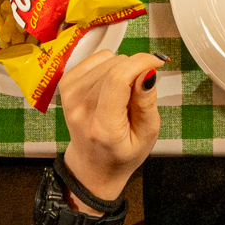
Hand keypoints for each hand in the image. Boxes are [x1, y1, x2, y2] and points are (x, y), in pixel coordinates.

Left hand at [53, 46, 163, 202]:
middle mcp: (81, 108)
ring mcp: (70, 95)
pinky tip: (111, 86)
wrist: (93, 165)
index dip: (140, 63)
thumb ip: (147, 102)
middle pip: (114, 67)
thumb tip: (147, 70)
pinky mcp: (66, 85)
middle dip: (135, 71)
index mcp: (103, 126)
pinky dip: (109, 66)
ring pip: (107, 59)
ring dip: (122, 70)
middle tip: (138, 94)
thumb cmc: (123, 152)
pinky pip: (96, 59)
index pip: (117, 79)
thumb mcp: (147, 134)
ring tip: (123, 95)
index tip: (158, 63)